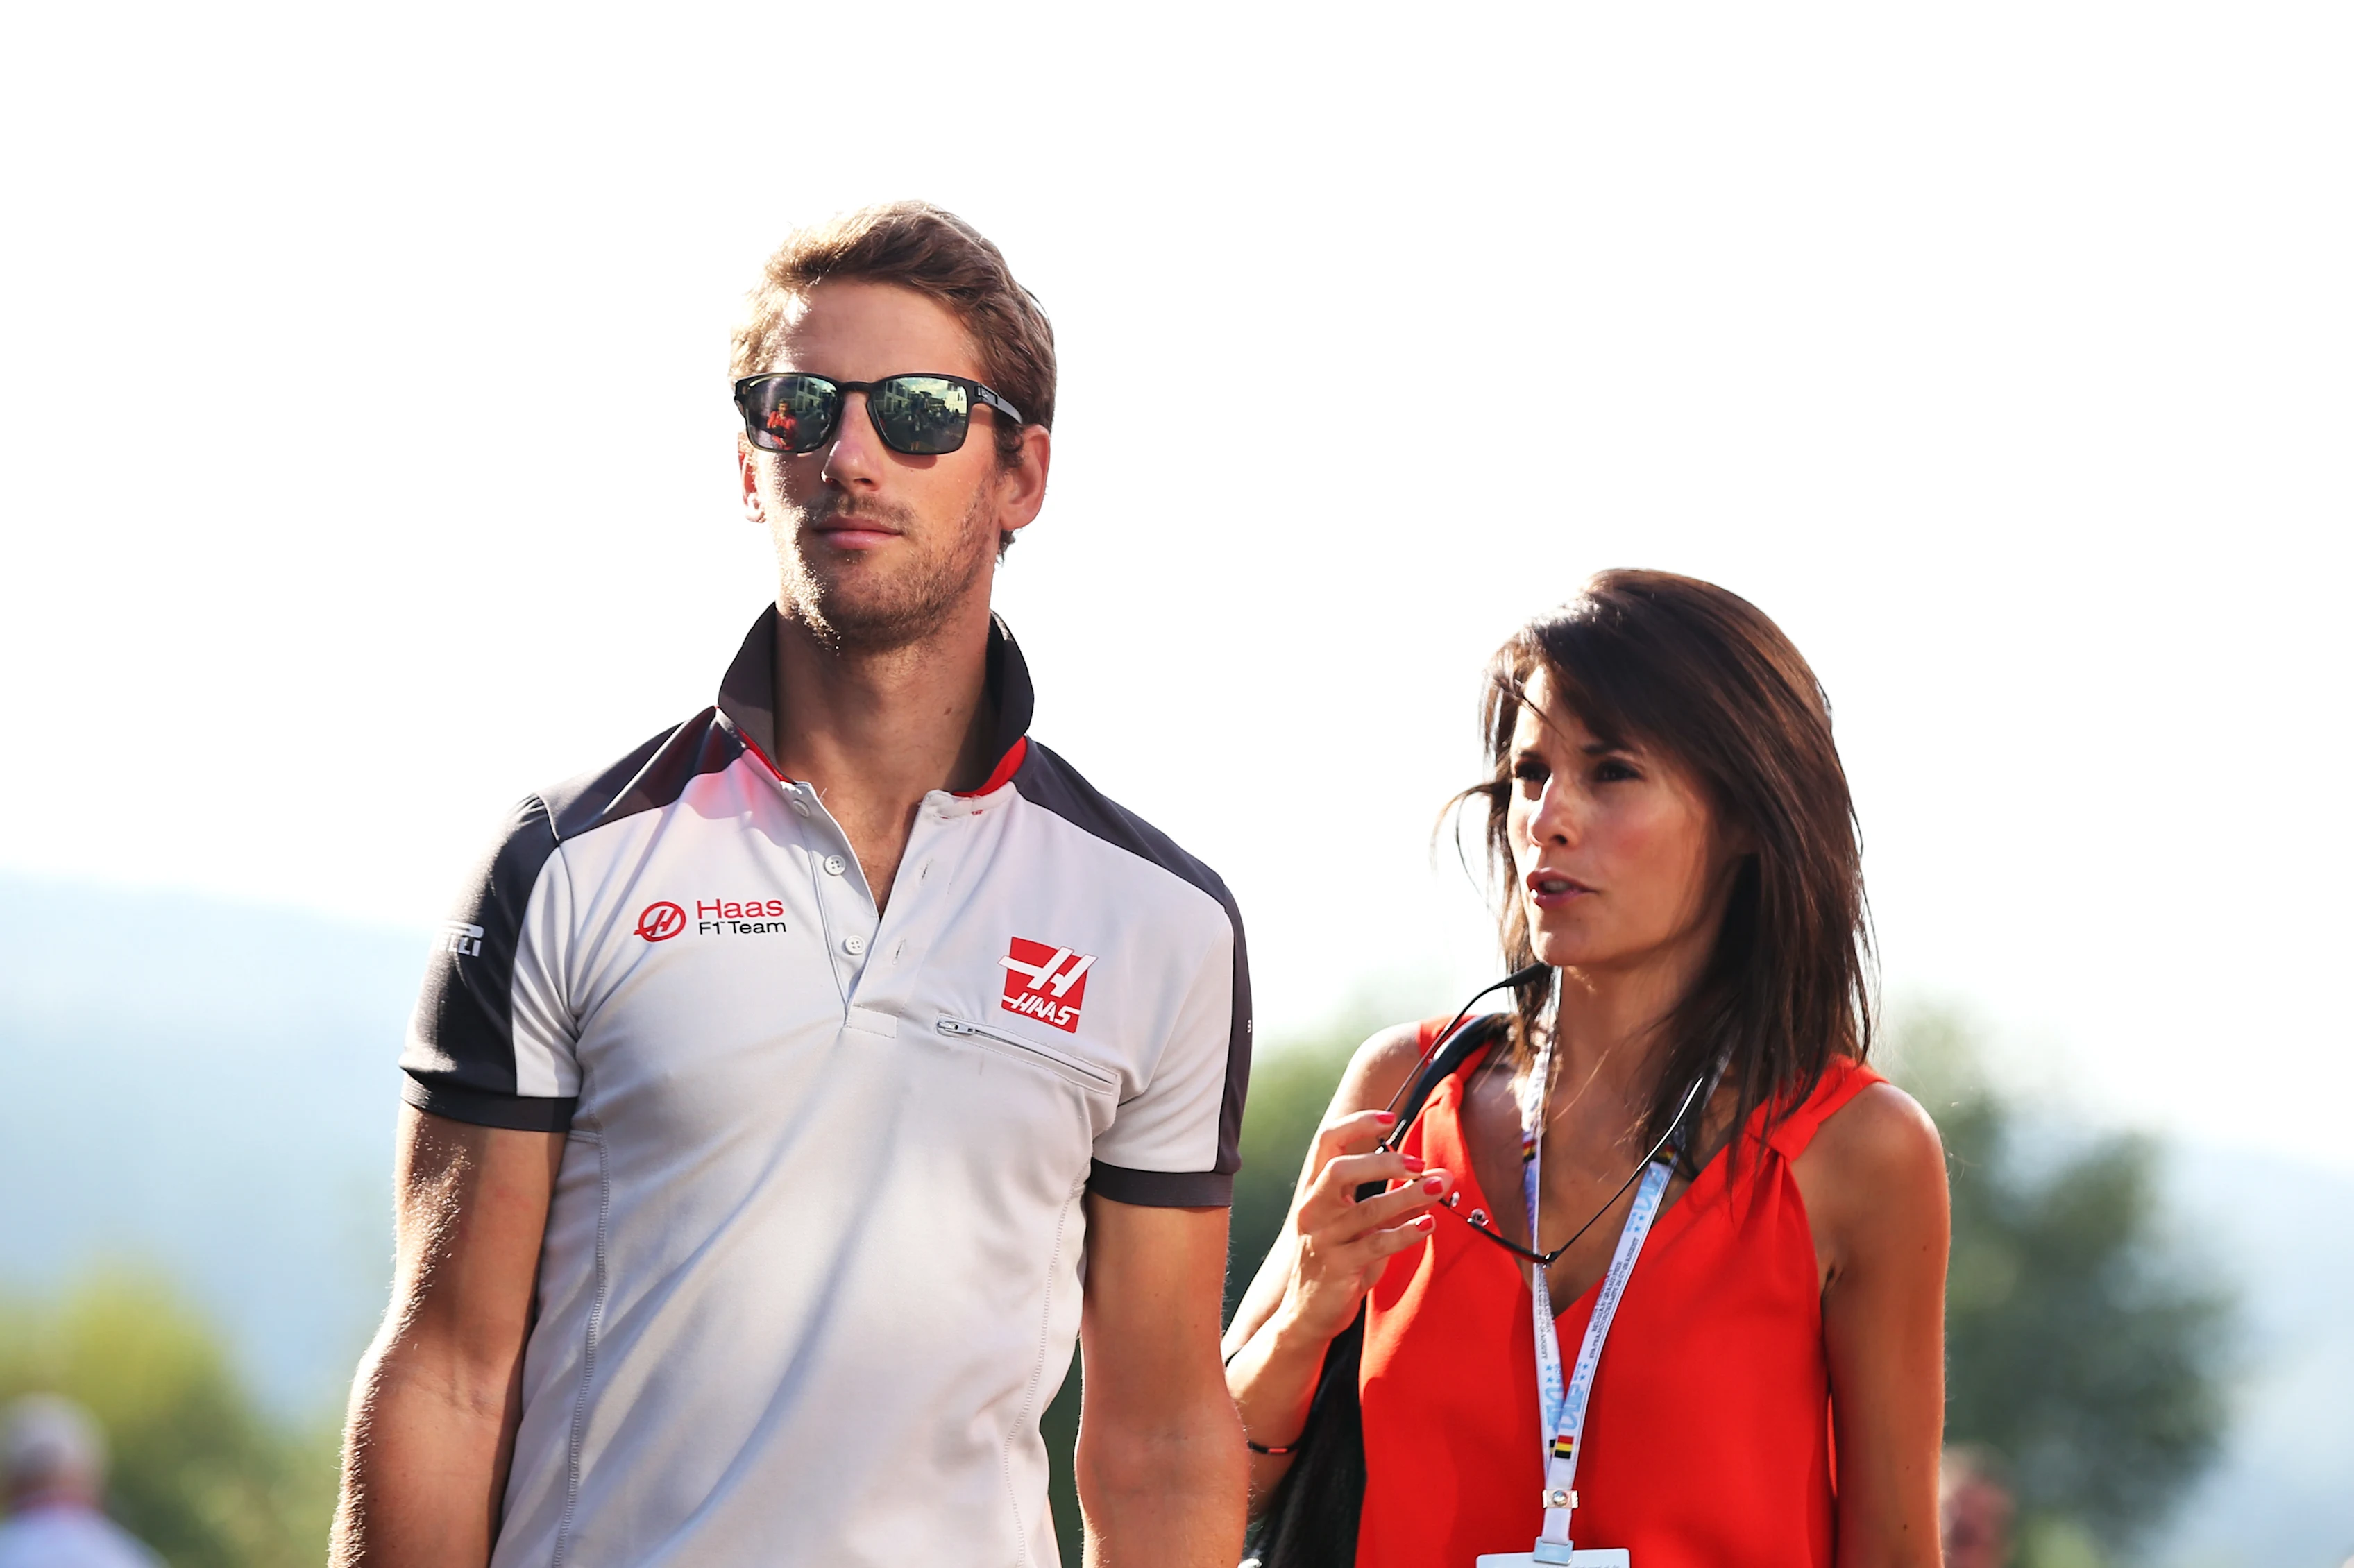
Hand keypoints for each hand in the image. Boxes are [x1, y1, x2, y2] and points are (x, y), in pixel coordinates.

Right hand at [1274, 1109, 1452, 1347]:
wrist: (1307, 1315)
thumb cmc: (1337, 1260)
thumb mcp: (1360, 1226)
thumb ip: (1392, 1200)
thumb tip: (1439, 1176)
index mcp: (1315, 1191)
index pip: (1327, 1142)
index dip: (1358, 1125)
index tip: (1391, 1118)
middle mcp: (1313, 1210)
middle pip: (1340, 1169)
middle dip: (1383, 1161)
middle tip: (1418, 1163)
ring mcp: (1323, 1240)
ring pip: (1367, 1210)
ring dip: (1408, 1196)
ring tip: (1439, 1188)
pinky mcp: (1339, 1268)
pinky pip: (1377, 1245)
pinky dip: (1406, 1232)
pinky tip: (1428, 1224)